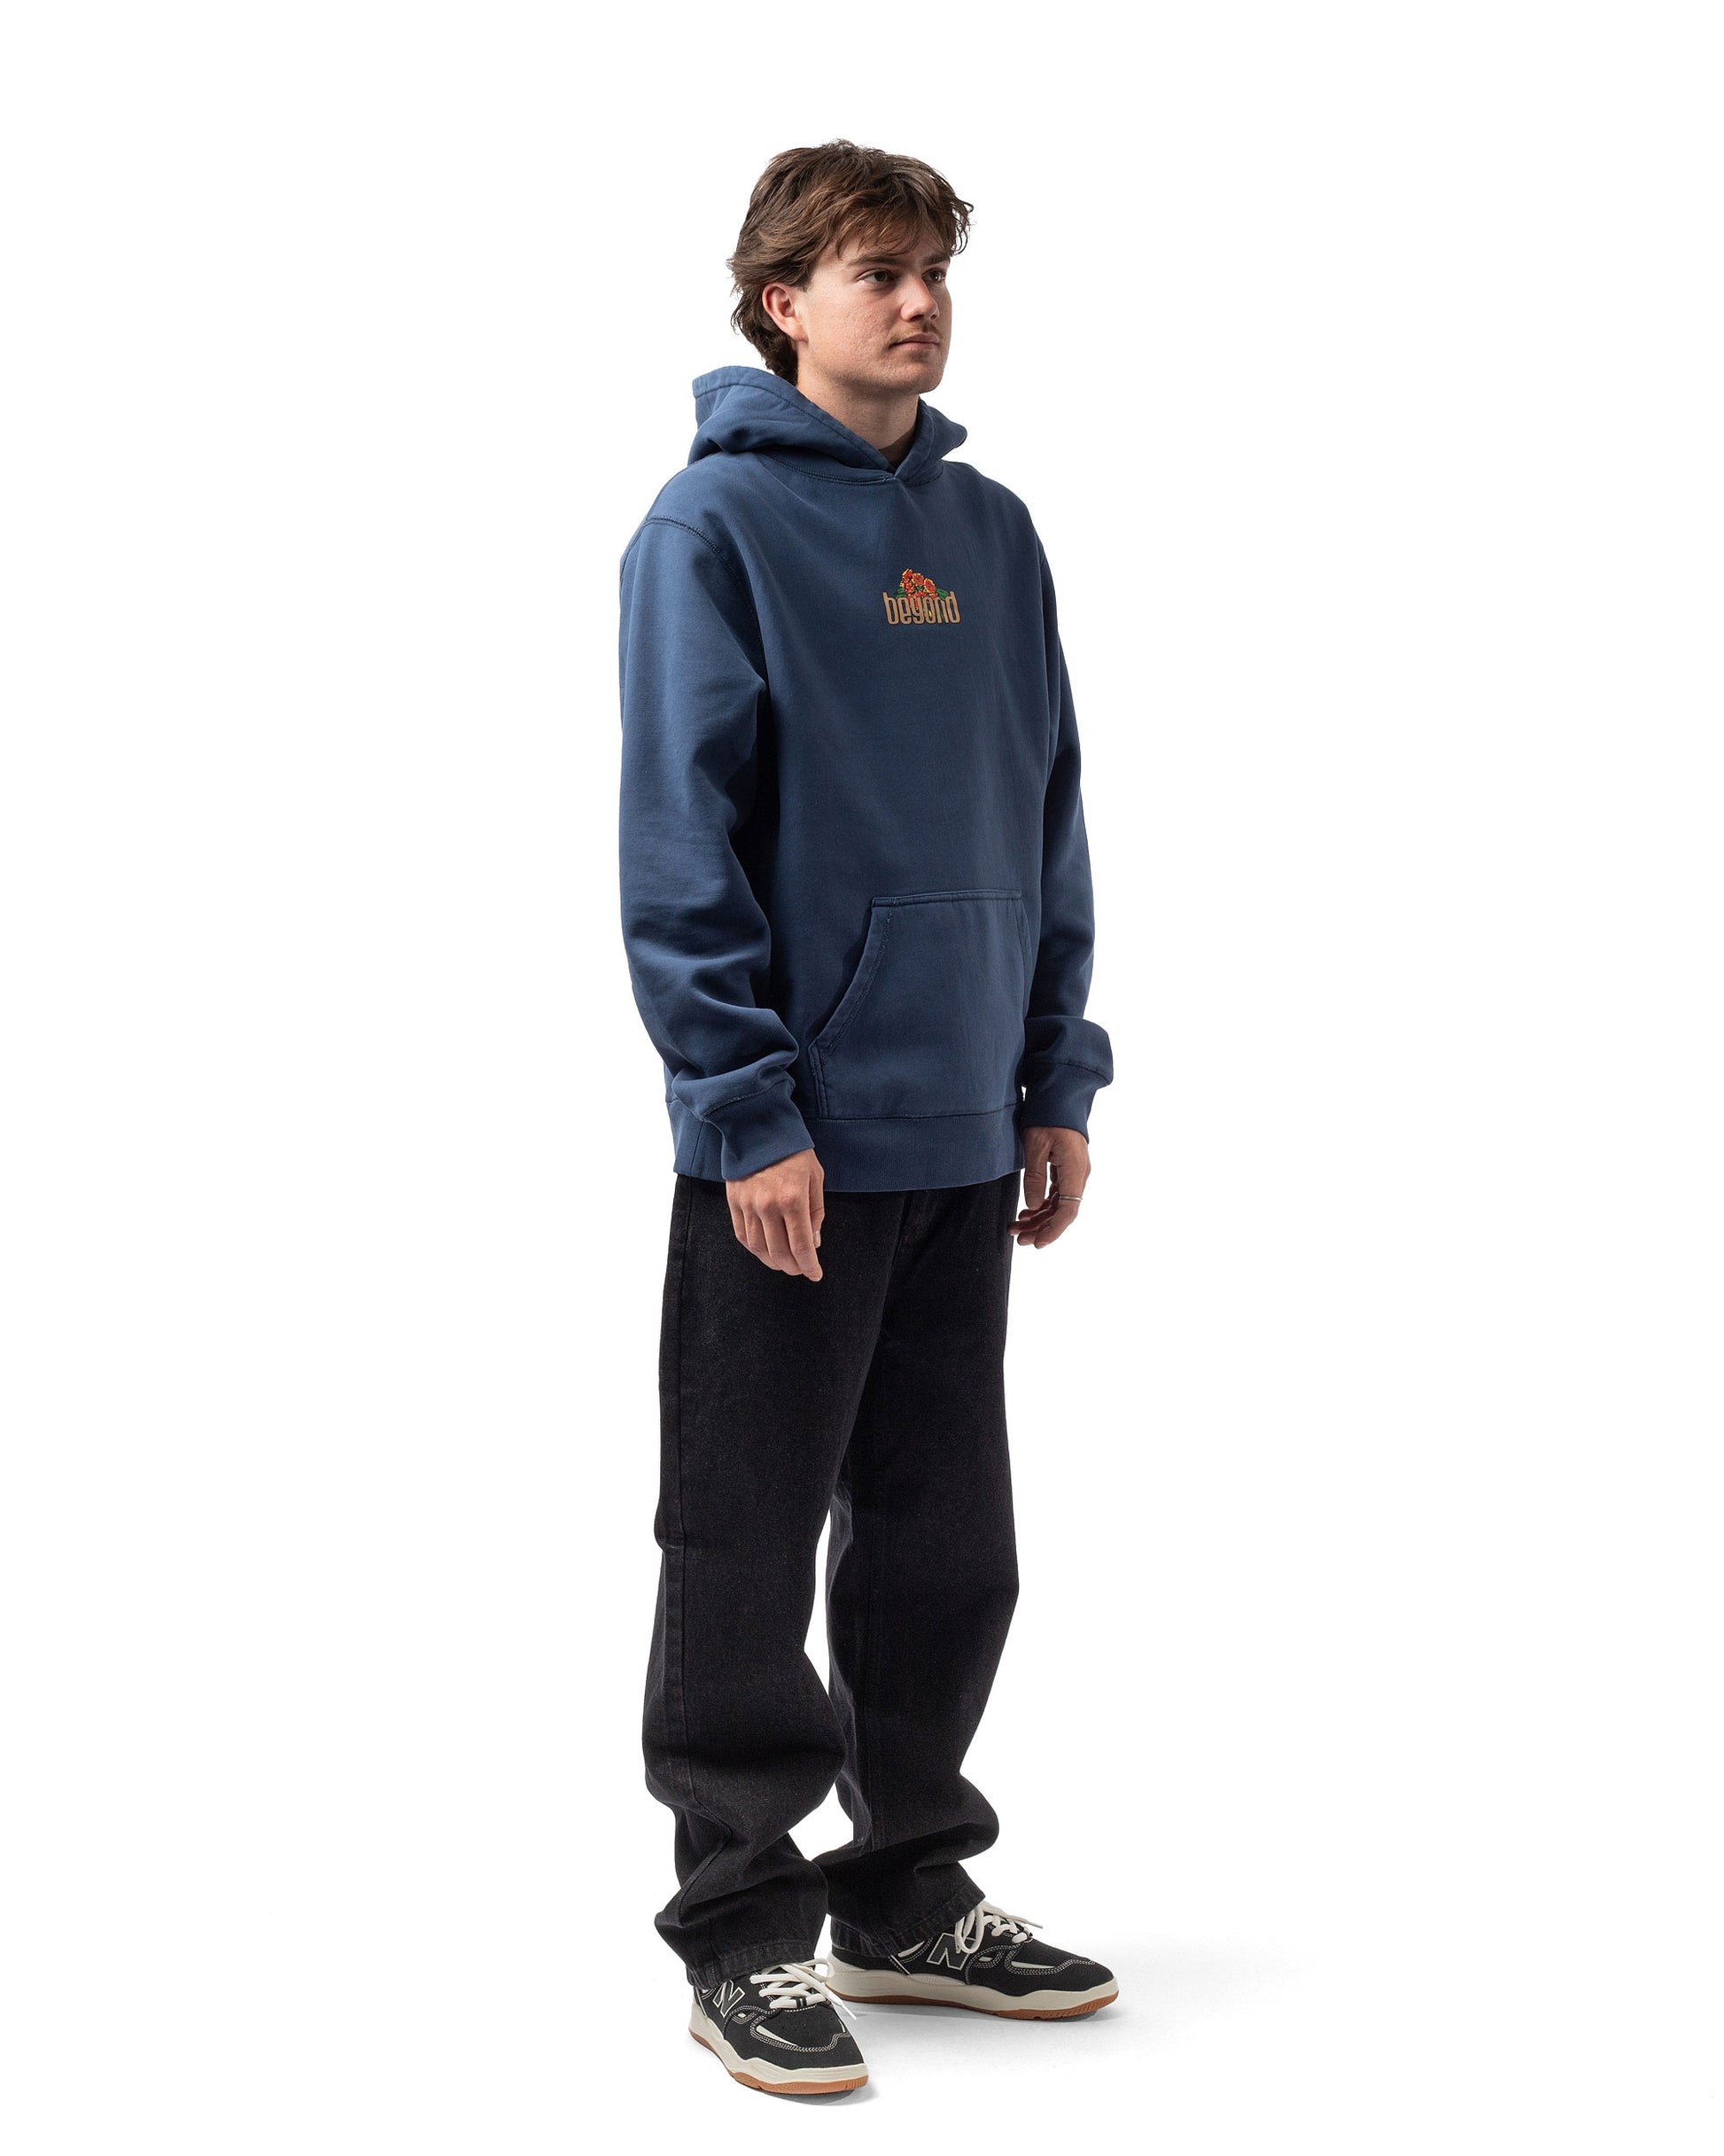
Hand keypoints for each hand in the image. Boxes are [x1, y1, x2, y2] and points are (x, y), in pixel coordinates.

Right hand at [727, 1149, 824, 1279]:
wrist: (758, 1127)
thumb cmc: (793, 1151)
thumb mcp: (815, 1177)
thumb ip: (816, 1211)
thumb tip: (814, 1242)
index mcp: (793, 1199)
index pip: (801, 1246)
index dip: (809, 1266)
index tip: (815, 1274)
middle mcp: (769, 1206)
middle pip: (779, 1253)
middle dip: (793, 1267)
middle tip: (801, 1269)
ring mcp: (748, 1205)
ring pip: (758, 1248)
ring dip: (773, 1262)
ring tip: (784, 1263)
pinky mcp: (734, 1202)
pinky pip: (742, 1235)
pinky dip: (754, 1249)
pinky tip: (765, 1250)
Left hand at [1014, 1127, 1089, 1247]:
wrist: (1059, 1095)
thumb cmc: (1047, 1116)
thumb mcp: (1035, 1145)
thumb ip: (1034, 1176)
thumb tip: (1032, 1207)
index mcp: (1074, 1170)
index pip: (1068, 1210)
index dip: (1053, 1230)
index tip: (1037, 1243)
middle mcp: (1079, 1174)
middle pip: (1063, 1211)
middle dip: (1041, 1228)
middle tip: (1018, 1239)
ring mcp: (1074, 1171)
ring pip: (1059, 1204)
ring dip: (1039, 1218)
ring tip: (1016, 1227)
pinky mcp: (1066, 1168)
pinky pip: (1057, 1193)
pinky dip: (1042, 1205)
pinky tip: (1026, 1212)